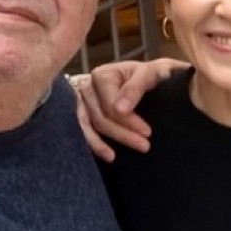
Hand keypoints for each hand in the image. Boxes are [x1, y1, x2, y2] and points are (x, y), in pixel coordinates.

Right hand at [74, 58, 189, 161]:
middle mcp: (87, 87)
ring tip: (117, 157)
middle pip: (101, 118)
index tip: (147, 132)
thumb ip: (135, 87)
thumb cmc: (148, 73)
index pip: (110, 105)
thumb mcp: (149, 73)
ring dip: (104, 144)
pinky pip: (84, 131)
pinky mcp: (82, 113)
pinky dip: (93, 144)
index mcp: (102, 75)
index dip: (128, 121)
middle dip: (123, 134)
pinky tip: (106, 155)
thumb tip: (120, 109)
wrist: (145, 74)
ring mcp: (82, 101)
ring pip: (91, 127)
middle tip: (144, 146)